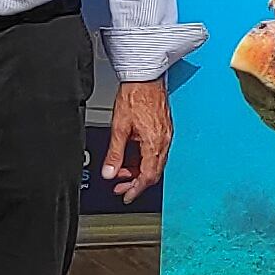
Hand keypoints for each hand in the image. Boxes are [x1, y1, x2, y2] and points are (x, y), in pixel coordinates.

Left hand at [103, 78, 171, 203]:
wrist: (145, 77)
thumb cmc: (135, 96)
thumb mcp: (119, 128)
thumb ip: (114, 153)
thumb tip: (109, 172)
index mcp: (154, 143)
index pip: (147, 176)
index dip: (136, 189)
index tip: (126, 196)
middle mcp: (164, 141)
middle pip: (152, 172)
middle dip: (135, 182)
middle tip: (119, 186)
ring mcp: (165, 136)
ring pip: (154, 163)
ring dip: (138, 171)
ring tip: (121, 172)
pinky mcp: (163, 129)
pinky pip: (155, 152)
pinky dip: (143, 159)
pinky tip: (130, 158)